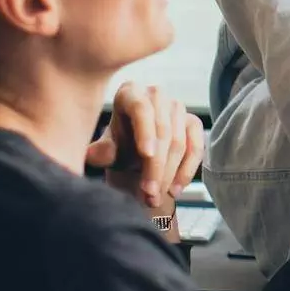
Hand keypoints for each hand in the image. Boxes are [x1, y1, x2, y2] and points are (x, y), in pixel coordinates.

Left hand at [88, 82, 203, 213]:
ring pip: (179, 142)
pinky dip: (186, 171)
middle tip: (148, 192)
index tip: (146, 155)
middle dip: (156, 165)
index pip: (141, 108)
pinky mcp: (193, 123)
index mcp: (130, 93)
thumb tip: (93, 154)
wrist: (135, 159)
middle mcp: (156, 94)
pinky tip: (175, 190)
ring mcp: (178, 107)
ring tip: (155, 197)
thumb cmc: (118, 149)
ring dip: (169, 174)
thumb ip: (101, 152)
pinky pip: (196, 148)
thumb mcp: (107, 152)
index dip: (145, 131)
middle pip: (162, 129)